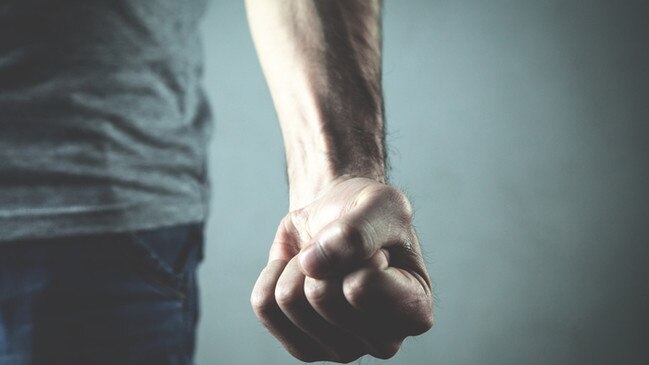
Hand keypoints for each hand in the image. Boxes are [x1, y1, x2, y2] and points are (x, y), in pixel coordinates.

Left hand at [251, 177, 432, 362]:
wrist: (338, 220)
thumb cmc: (369, 214)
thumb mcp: (381, 204)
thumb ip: (359, 229)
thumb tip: (314, 263)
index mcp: (415, 310)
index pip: (361, 287)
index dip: (356, 252)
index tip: (375, 246)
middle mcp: (384, 341)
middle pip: (321, 296)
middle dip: (322, 256)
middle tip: (341, 251)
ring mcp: (343, 350)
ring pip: (289, 301)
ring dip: (298, 264)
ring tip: (323, 260)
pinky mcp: (305, 348)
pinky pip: (264, 305)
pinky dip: (274, 273)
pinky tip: (299, 271)